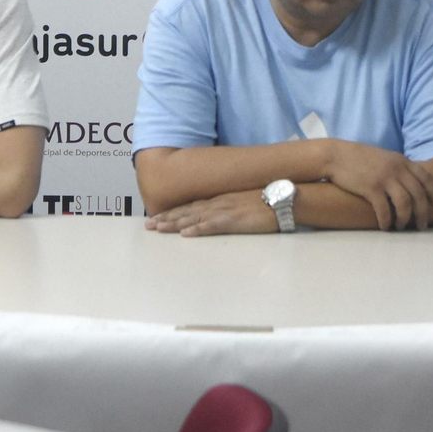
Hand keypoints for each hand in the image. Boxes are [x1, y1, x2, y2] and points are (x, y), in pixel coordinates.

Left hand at [146, 190, 277, 237]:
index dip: (173, 213)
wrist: (284, 198)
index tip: (157, 218)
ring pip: (194, 218)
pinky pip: (213, 225)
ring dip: (175, 224)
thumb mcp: (242, 202)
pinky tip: (186, 234)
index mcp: (220, 200)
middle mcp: (218, 204)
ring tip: (158, 229)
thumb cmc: (267, 200)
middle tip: (148, 226)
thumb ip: (228, 208)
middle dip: (166, 219)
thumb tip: (217, 215)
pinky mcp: (235, 220)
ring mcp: (225, 211)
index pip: (191, 207)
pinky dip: (198, 229)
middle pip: (186, 212)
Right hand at [323, 141, 432, 230]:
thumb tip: (408, 184)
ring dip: (406, 219)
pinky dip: (387, 221)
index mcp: (402, 161)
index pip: (426, 178)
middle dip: (423, 213)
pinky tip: (385, 227)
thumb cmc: (358, 158)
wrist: (336, 155)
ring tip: (402, 227)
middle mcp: (397, 169)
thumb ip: (398, 168)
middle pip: (418, 194)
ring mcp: (384, 178)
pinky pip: (385, 210)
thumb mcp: (384, 157)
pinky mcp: (371, 188)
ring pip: (405, 204)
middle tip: (423, 226)